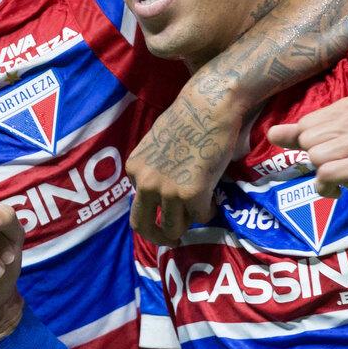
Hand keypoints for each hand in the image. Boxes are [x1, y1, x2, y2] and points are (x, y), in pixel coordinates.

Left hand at [127, 86, 240, 243]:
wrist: (208, 107)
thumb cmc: (187, 119)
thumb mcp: (155, 144)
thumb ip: (153, 168)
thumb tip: (161, 190)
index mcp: (133, 170)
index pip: (138, 202)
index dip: (155, 207)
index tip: (167, 210)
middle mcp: (145, 183)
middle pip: (143, 227)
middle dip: (159, 238)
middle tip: (173, 241)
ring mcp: (167, 191)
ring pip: (174, 227)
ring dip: (187, 224)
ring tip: (198, 213)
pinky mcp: (191, 194)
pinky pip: (200, 216)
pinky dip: (208, 212)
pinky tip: (213, 201)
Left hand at [266, 96, 347, 216]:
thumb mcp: (342, 142)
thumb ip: (304, 136)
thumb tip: (271, 133)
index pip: (305, 125)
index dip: (313, 147)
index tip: (336, 154)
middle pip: (307, 141)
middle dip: (317, 161)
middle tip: (343, 167)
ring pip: (314, 158)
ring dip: (323, 177)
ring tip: (345, 178)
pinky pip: (325, 175)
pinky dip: (327, 189)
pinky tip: (342, 190)